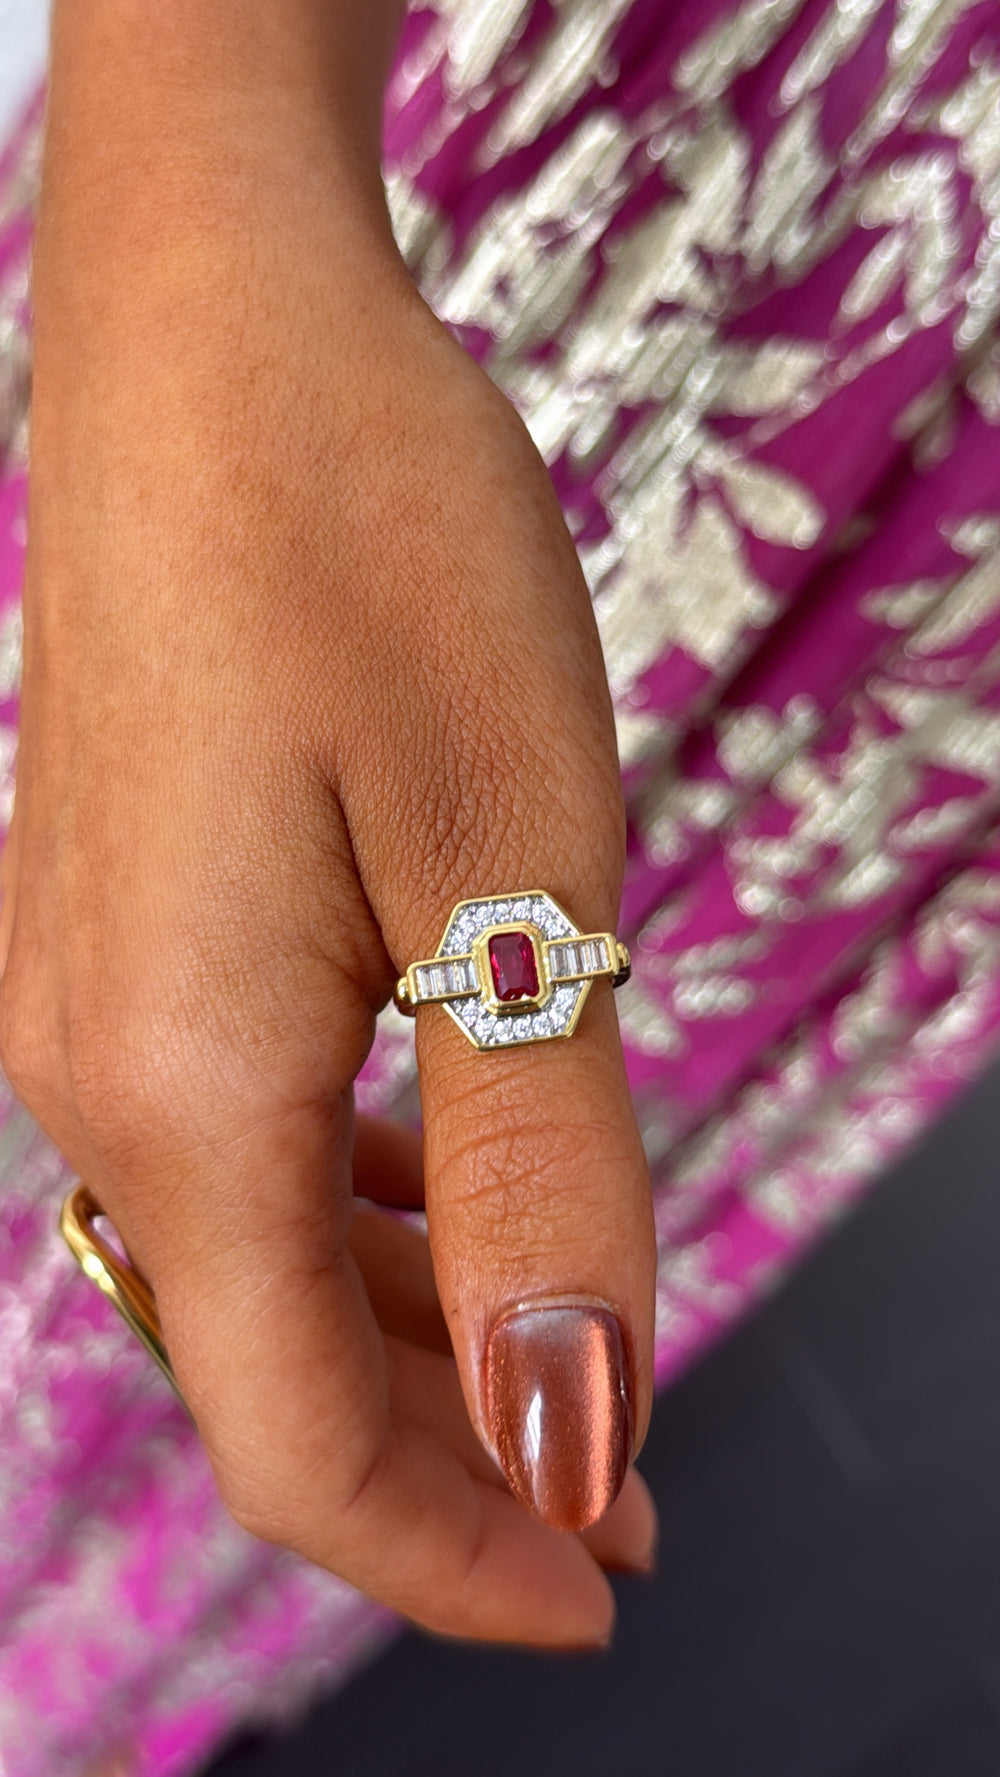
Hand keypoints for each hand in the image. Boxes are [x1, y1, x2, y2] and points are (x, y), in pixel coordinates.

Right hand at [0, 23, 656, 1648]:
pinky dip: (358, 1207)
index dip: (457, 1550)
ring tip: (565, 1358)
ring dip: (411, 1331)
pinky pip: (239, 1140)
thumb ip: (540, 1167)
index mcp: (184, 1089)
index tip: (608, 1595)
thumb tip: (575, 1426)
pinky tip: (448, 1181)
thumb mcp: (518, 872)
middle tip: (628, 1495)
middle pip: (270, 1366)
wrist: (219, 333)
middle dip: (457, 1454)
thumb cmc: (369, 551)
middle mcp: (97, 1070)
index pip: (304, 1441)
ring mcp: (95, 996)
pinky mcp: (129, 929)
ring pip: (252, 1259)